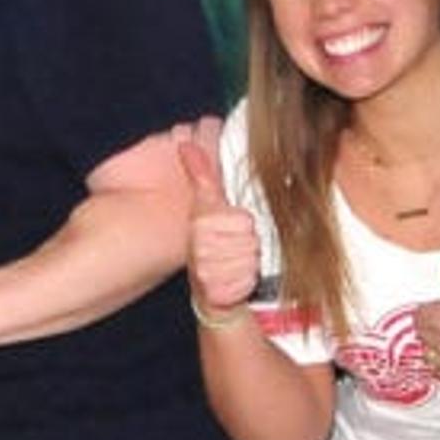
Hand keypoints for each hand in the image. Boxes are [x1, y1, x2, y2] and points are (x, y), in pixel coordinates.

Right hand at [172, 117, 261, 317]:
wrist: (206, 290)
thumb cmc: (210, 246)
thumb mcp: (205, 209)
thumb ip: (202, 176)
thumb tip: (188, 144)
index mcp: (200, 222)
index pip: (245, 220)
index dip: (244, 225)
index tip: (233, 229)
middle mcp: (200, 247)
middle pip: (250, 241)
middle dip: (247, 246)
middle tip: (234, 250)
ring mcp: (207, 272)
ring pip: (251, 261)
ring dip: (248, 266)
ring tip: (234, 265)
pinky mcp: (216, 294)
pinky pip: (248, 282)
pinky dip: (245, 284)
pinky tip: (234, 281)